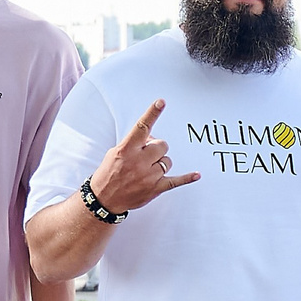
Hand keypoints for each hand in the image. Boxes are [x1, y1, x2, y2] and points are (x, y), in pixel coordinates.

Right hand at [91, 99, 198, 213]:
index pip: (142, 127)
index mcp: (126, 150)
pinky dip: (187, 178)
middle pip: (162, 145)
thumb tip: (152, 137)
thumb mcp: (116, 152)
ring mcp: (148, 176)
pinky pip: (176, 181)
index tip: (161, 102)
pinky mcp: (155, 188)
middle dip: (156, 148)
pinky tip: (197, 175)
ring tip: (148, 169)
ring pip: (168, 161)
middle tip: (146, 155)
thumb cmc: (110, 172)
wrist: (104, 198)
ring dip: (161, 163)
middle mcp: (138, 162)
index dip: (152, 114)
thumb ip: (135, 143)